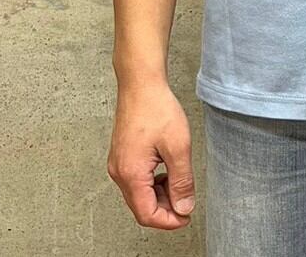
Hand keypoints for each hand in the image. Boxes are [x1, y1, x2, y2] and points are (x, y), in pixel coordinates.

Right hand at [107, 82, 195, 229]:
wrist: (141, 84)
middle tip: (186, 202)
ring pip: (139, 194)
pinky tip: (168, 171)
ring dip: (160, 195)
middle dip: (166, 209)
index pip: (147, 214)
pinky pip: (137, 180)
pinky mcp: (122, 155)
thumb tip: (184, 206)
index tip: (186, 217)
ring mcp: (119, 163)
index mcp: (131, 174)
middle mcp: (120, 172)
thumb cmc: (156, 109)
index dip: (168, 221)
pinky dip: (154, 182)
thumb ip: (182, 180)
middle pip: (141, 207)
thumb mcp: (178, 146)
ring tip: (180, 183)